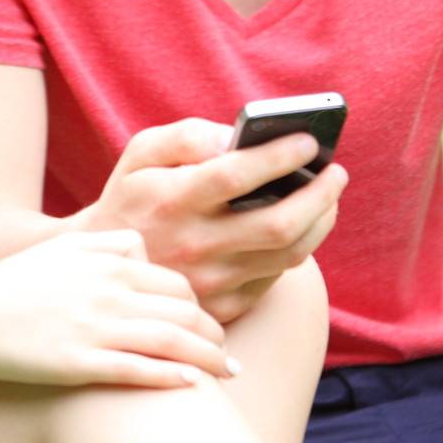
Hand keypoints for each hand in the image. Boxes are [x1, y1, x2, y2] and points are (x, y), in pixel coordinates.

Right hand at [0, 229, 234, 389]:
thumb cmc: (16, 282)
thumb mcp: (64, 247)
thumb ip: (109, 243)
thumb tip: (144, 251)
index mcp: (107, 262)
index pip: (174, 282)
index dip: (201, 305)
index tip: (213, 324)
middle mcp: (108, 291)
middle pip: (182, 310)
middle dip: (214, 334)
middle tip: (229, 354)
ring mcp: (94, 327)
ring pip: (170, 341)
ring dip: (208, 359)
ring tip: (228, 373)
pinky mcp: (78, 362)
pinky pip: (137, 370)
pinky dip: (170, 377)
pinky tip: (191, 386)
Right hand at [78, 119, 347, 323]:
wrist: (105, 272)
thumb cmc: (132, 197)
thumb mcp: (142, 153)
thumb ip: (188, 136)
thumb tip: (235, 138)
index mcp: (173, 199)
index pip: (237, 174)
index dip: (279, 155)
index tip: (309, 140)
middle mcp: (195, 244)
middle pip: (278, 223)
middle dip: (320, 194)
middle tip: (336, 171)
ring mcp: (212, 282)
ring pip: (288, 255)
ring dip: (320, 222)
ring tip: (329, 196)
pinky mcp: (225, 306)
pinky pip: (276, 278)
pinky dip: (297, 248)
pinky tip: (302, 225)